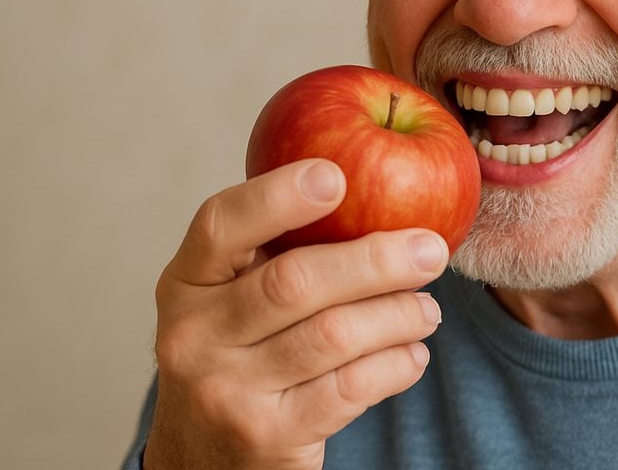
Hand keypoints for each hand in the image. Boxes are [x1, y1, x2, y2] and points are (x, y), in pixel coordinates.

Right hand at [143, 159, 447, 469]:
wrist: (206, 461)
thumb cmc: (242, 355)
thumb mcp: (234, 300)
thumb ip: (279, 249)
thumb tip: (375, 180)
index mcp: (185, 283)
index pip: (222, 224)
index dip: (278, 195)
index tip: (337, 176)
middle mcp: (192, 335)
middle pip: (295, 281)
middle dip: (376, 260)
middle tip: (432, 250)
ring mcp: (224, 390)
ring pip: (334, 335)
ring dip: (398, 315)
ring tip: (428, 310)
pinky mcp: (265, 436)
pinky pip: (350, 388)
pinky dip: (394, 365)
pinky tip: (413, 354)